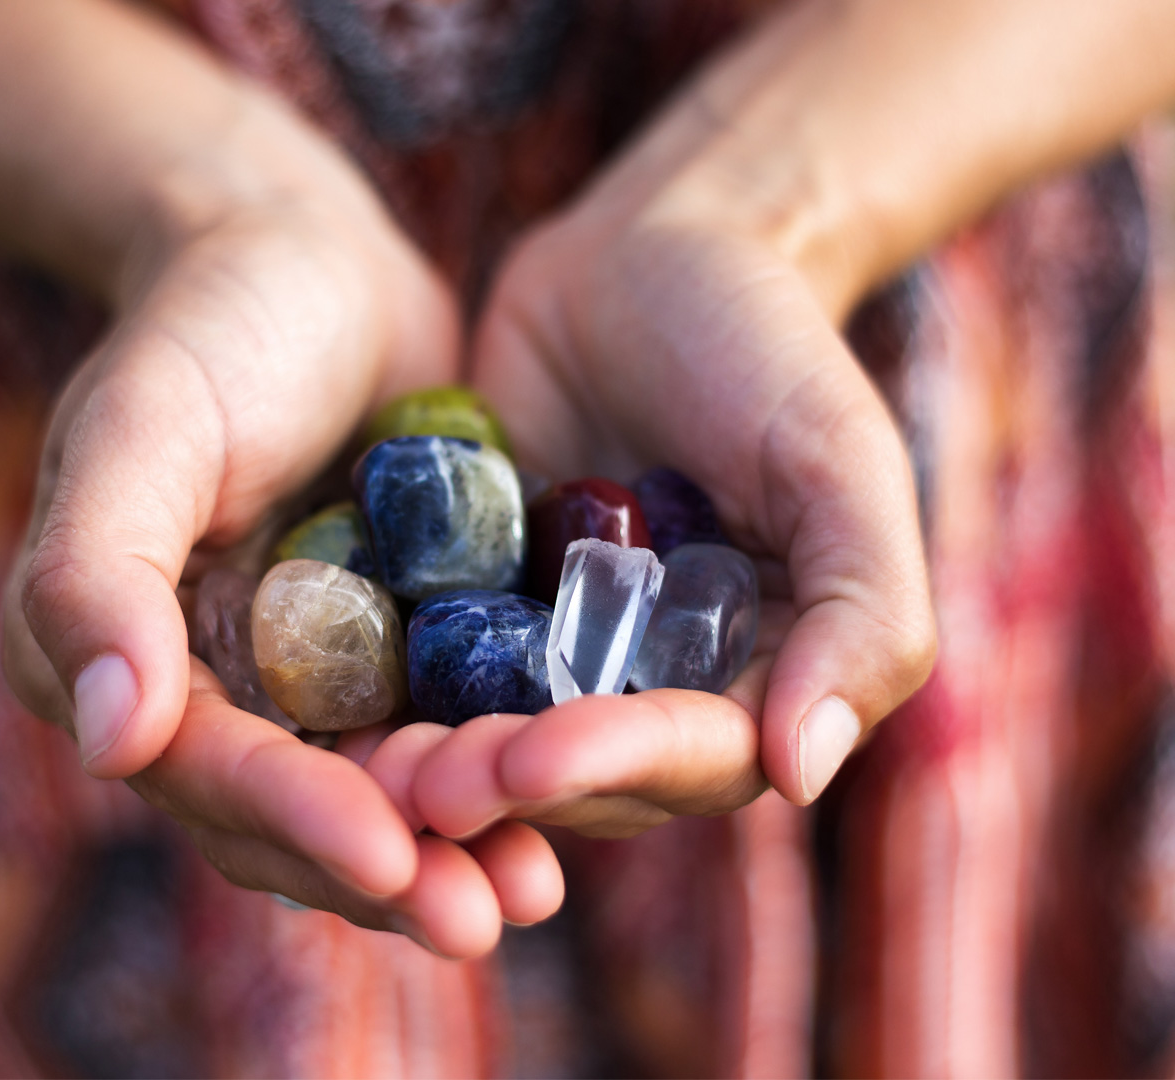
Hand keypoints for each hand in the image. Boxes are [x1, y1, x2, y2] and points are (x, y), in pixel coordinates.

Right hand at [0, 83, 559, 955]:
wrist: (309, 261)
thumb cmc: (209, 324)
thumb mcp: (141, 426)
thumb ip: (99, 576)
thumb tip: (107, 743)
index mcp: (123, 656)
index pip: (204, 765)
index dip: (291, 817)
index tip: (385, 857)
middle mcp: (211, 688)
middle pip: (293, 811)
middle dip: (384, 867)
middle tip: (479, 918)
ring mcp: (310, 674)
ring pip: (375, 791)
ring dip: (450, 848)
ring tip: (531, 892)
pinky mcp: (395, 647)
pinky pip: (442, 727)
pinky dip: (496, 774)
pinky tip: (567, 805)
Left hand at [405, 38, 937, 839]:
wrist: (643, 252)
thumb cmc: (762, 345)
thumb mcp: (835, 459)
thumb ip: (859, 610)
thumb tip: (803, 772)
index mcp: (749, 676)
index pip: (692, 757)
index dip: (619, 767)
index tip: (539, 758)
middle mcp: (646, 684)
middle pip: (581, 773)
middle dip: (507, 780)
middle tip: (428, 781)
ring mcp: (549, 649)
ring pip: (491, 734)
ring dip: (434, 761)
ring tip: (369, 764)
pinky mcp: (469, 605)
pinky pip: (424, 660)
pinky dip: (383, 687)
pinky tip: (324, 700)